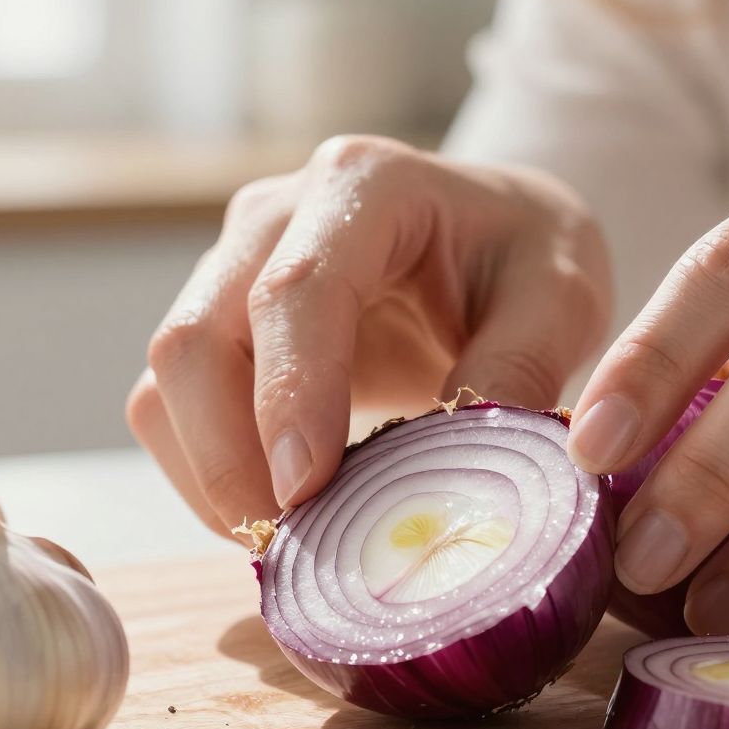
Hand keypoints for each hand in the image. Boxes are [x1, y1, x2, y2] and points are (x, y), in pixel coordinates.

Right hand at [129, 135, 611, 535]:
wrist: (495, 236)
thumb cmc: (526, 258)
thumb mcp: (562, 299)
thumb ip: (516, 372)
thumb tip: (447, 481)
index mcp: (364, 182)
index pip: (295, 291)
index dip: (290, 396)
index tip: (305, 494)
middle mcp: (274, 213)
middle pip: (197, 336)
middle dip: (228, 456)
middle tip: (291, 546)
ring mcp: (228, 265)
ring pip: (167, 379)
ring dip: (210, 475)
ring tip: (288, 546)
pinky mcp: (214, 325)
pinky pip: (170, 407)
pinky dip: (205, 475)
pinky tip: (275, 519)